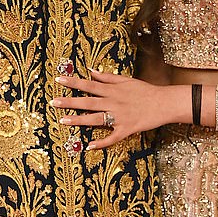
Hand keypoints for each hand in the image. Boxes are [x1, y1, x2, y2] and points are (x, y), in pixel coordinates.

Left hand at [51, 69, 175, 147]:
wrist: (164, 103)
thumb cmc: (145, 91)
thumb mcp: (126, 80)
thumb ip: (107, 77)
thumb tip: (91, 70)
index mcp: (113, 90)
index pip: (89, 84)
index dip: (73, 82)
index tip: (59, 79)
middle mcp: (113, 102)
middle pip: (88, 102)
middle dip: (70, 102)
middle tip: (53, 102)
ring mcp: (119, 117)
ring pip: (95, 119)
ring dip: (78, 120)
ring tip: (63, 121)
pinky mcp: (126, 129)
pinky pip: (112, 137)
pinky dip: (101, 142)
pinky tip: (88, 146)